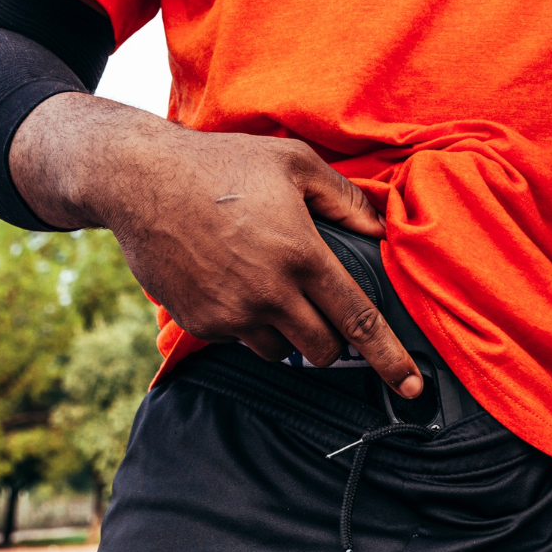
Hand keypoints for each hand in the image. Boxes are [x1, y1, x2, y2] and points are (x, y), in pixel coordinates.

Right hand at [9, 92, 422, 396]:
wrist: (139, 179)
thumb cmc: (222, 164)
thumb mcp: (293, 163)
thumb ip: (345, 199)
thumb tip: (382, 230)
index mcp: (301, 254)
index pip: (358, 320)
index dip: (390, 359)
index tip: (412, 388)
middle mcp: (269, 292)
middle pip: (322, 350)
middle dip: (331, 341)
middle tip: (321, 312)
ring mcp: (232, 313)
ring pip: (281, 351)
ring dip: (287, 333)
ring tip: (269, 288)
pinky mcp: (201, 323)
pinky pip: (239, 340)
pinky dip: (246, 322)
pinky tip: (232, 282)